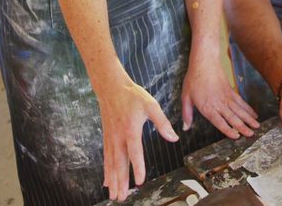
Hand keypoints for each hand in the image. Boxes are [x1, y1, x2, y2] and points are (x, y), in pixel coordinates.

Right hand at [97, 78, 178, 201]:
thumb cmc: (132, 96)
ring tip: (115, 196)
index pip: (135, 152)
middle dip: (122, 182)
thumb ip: (162, 122)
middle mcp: (118, 136)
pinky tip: (107, 183)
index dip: (137, 167)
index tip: (140, 181)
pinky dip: (106, 172)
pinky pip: (106, 159)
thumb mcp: (151, 105)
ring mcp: (111, 138)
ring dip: (113, 181)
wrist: (111, 87)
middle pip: (120, 163)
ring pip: (112, 164)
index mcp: (131, 129)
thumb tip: (174, 137)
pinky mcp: (107, 138)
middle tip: (123, 198)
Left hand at [181, 52, 259, 138]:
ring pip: (240, 110)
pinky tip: (254, 114)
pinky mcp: (231, 91)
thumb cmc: (193, 79)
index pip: (219, 122)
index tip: (236, 137)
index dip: (228, 130)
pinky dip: (248, 109)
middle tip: (251, 135)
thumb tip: (185, 128)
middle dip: (243, 127)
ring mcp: (227, 97)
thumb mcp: (186, 97)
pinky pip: (241, 102)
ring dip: (249, 119)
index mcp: (207, 107)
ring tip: (257, 127)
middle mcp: (219, 104)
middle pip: (233, 117)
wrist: (204, 62)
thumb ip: (187, 114)